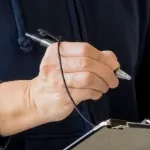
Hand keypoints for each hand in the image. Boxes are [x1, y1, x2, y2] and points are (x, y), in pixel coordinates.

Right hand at [0, 41, 120, 136]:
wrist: (36, 100)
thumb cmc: (55, 79)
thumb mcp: (68, 62)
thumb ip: (89, 58)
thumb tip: (111, 59)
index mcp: (57, 51)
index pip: (85, 49)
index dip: (103, 57)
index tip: (114, 65)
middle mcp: (55, 63)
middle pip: (88, 63)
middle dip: (106, 72)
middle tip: (113, 80)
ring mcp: (57, 80)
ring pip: (89, 78)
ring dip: (102, 83)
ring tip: (104, 87)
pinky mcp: (62, 96)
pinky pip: (87, 92)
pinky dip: (96, 93)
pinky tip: (96, 93)